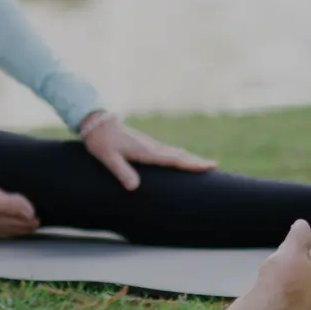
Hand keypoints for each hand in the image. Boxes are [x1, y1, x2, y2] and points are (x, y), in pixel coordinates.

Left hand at [80, 112, 216, 190]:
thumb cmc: (101, 141)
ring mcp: (149, 144)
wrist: (95, 122)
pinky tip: (180, 158)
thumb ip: (121, 171)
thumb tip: (135, 188)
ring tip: (203, 164)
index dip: (191, 164)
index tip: (209, 166)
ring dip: (189, 157)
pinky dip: (178, 155)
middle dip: (196, 160)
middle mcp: (151, 147)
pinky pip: (167, 151)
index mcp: (146, 151)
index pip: (174, 159)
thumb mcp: (108, 158)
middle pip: (179, 154)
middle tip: (214, 166)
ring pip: (174, 152)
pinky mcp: (144, 144)